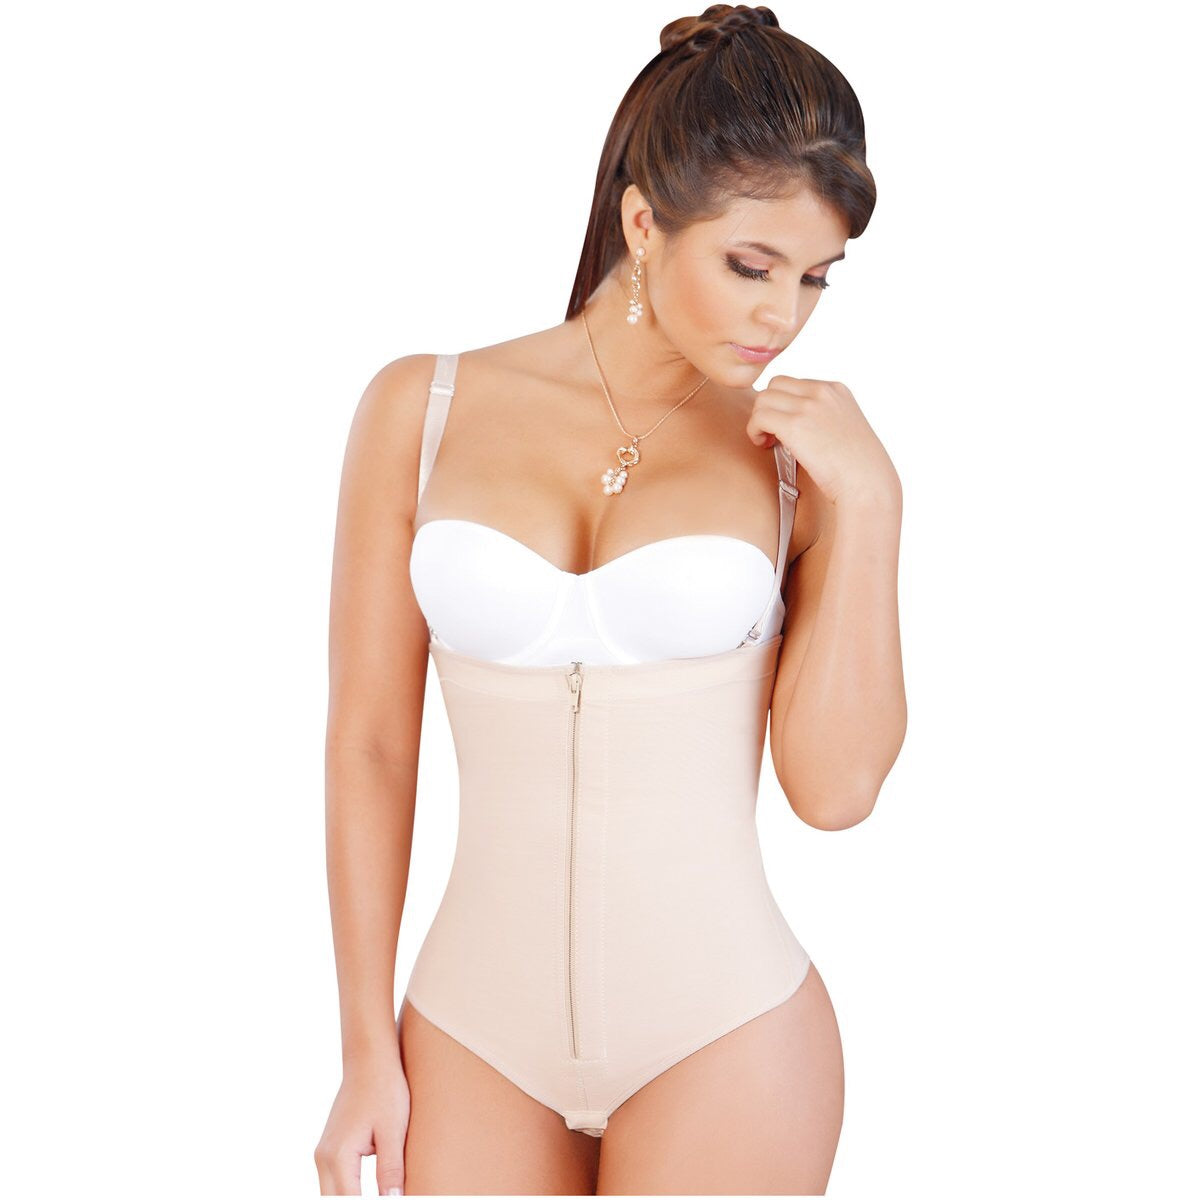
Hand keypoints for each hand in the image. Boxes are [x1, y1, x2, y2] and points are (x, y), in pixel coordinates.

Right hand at [314, 1055, 410, 1195]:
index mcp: (339, 1155)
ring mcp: (323, 1153)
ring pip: (330, 1194)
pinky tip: (367, 1194)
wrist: (370, 1060)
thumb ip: (391, 1170)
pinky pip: (334, 1182)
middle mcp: (324, 1158)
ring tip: (381, 1195)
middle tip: (387, 1199)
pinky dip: (347, 1193)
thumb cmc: (385, 1090)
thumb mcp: (393, 1130)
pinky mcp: (330, 1149)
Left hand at [745, 375, 899, 506]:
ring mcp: (808, 406)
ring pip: (763, 399)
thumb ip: (822, 417)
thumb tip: (795, 424)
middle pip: (774, 385)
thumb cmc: (857, 468)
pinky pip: (758, 417)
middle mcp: (822, 392)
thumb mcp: (844, 429)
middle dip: (768, 408)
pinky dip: (754, 431)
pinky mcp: (795, 425)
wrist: (867, 483)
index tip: (786, 428)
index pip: (793, 383)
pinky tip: (765, 446)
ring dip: (759, 420)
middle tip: (772, 434)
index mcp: (836, 390)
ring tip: (768, 442)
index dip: (783, 405)